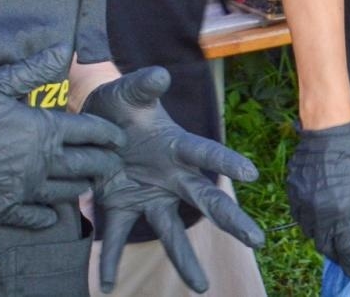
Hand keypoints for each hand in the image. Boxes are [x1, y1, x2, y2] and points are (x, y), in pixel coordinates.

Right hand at [0, 44, 124, 227]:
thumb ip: (34, 70)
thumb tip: (66, 50)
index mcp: (42, 129)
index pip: (89, 131)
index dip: (108, 134)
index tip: (120, 137)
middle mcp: (40, 162)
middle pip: (85, 164)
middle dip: (105, 163)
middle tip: (116, 164)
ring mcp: (23, 189)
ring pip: (65, 191)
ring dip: (82, 187)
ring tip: (91, 184)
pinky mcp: (3, 209)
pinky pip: (34, 217)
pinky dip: (47, 217)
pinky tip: (54, 217)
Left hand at [84, 66, 263, 293]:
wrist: (92, 122)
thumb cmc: (120, 105)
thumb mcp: (128, 93)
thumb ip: (142, 85)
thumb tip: (159, 75)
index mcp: (177, 146)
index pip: (205, 153)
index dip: (226, 161)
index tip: (249, 173)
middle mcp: (170, 177)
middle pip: (205, 200)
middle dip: (231, 219)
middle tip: (257, 239)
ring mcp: (148, 196)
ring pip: (170, 231)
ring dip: (185, 259)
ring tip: (201, 286)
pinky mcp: (121, 208)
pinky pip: (117, 238)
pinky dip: (110, 261)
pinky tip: (108, 286)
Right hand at [286, 118, 349, 278]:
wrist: (327, 131)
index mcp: (341, 212)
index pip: (343, 248)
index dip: (348, 261)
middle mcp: (319, 212)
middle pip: (323, 244)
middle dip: (333, 252)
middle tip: (340, 253)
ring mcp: (303, 202)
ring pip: (308, 232)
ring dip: (319, 236)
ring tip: (328, 234)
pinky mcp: (292, 191)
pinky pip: (298, 215)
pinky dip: (307, 220)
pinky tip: (315, 216)